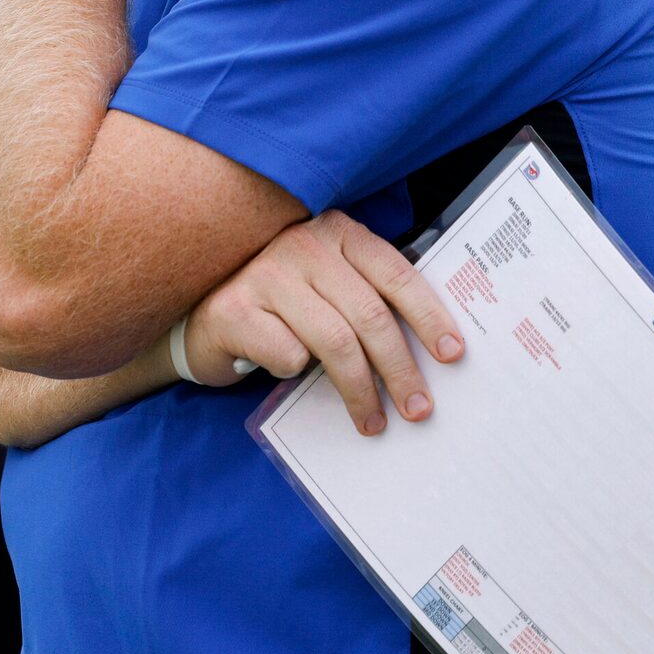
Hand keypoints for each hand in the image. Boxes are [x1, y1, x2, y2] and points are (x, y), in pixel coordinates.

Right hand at [181, 211, 465, 436]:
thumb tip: (432, 350)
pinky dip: (297, 373)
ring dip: (360, 390)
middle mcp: (303, 244)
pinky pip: (288, 354)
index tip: (452, 355)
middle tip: (417, 407)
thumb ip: (367, 298)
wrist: (202, 311)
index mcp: (338, 233)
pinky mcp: (235, 309)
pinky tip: (290, 373)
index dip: (429, 316)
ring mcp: (266, 274)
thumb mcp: (329, 286)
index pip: (395, 273)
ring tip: (371, 420)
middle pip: (368, 314)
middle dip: (399, 369)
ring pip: (334, 341)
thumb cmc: (281, 305)